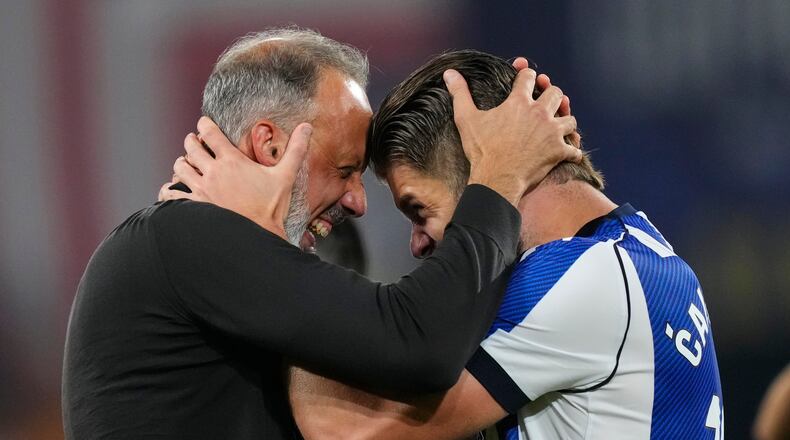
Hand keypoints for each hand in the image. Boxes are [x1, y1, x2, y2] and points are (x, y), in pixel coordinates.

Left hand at [158, 116, 311, 239]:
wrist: (257, 237)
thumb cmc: (271, 208)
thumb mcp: (285, 176)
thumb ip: (296, 149)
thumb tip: (307, 127)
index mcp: (231, 161)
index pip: (209, 132)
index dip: (204, 124)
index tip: (204, 124)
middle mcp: (212, 172)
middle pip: (190, 147)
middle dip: (191, 142)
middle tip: (194, 143)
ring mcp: (201, 190)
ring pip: (179, 168)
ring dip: (181, 164)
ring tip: (186, 165)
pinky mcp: (194, 206)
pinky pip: (171, 194)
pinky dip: (169, 190)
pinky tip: (173, 190)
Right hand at [444, 63, 580, 204]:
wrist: (496, 179)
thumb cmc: (481, 150)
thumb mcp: (466, 119)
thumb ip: (460, 94)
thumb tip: (450, 73)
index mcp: (518, 102)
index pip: (527, 77)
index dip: (526, 74)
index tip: (525, 76)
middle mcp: (539, 113)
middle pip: (556, 93)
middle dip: (552, 95)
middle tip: (546, 101)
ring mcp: (552, 132)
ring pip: (570, 119)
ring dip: (565, 122)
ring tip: (558, 126)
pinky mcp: (558, 152)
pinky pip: (573, 149)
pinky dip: (571, 151)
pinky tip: (566, 152)